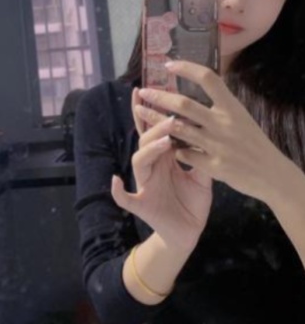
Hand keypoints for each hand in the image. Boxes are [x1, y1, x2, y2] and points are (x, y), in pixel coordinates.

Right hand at [111, 88, 212, 251]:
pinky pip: (124, 197)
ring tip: (165, 143)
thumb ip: (202, 156)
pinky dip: (117, 190)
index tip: (151, 89)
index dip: (152, 110)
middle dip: (156, 127)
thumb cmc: (192, 203)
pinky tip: (115, 181)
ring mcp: (144, 184)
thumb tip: (208, 131)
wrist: (188, 234)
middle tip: (172, 117)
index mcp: (164, 157)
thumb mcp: (203, 177)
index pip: (156, 129)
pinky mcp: (141, 205)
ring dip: (150, 151)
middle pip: (147, 140)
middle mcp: (151, 166)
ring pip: (139, 161)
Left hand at [139, 60, 288, 203]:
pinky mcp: (215, 166)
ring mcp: (218, 145)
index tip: (168, 64)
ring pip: (178, 128)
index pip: (207, 78)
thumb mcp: (240, 116)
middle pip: (184, 104)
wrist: (272, 174)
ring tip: (141, 113)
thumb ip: (220, 104)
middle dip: (160, 96)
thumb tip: (199, 85)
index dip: (186, 68)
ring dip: (156, 120)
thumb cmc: (253, 142)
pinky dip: (174, 149)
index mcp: (232, 107)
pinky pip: (185, 154)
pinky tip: (167, 146)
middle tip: (144, 92)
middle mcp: (224, 123)